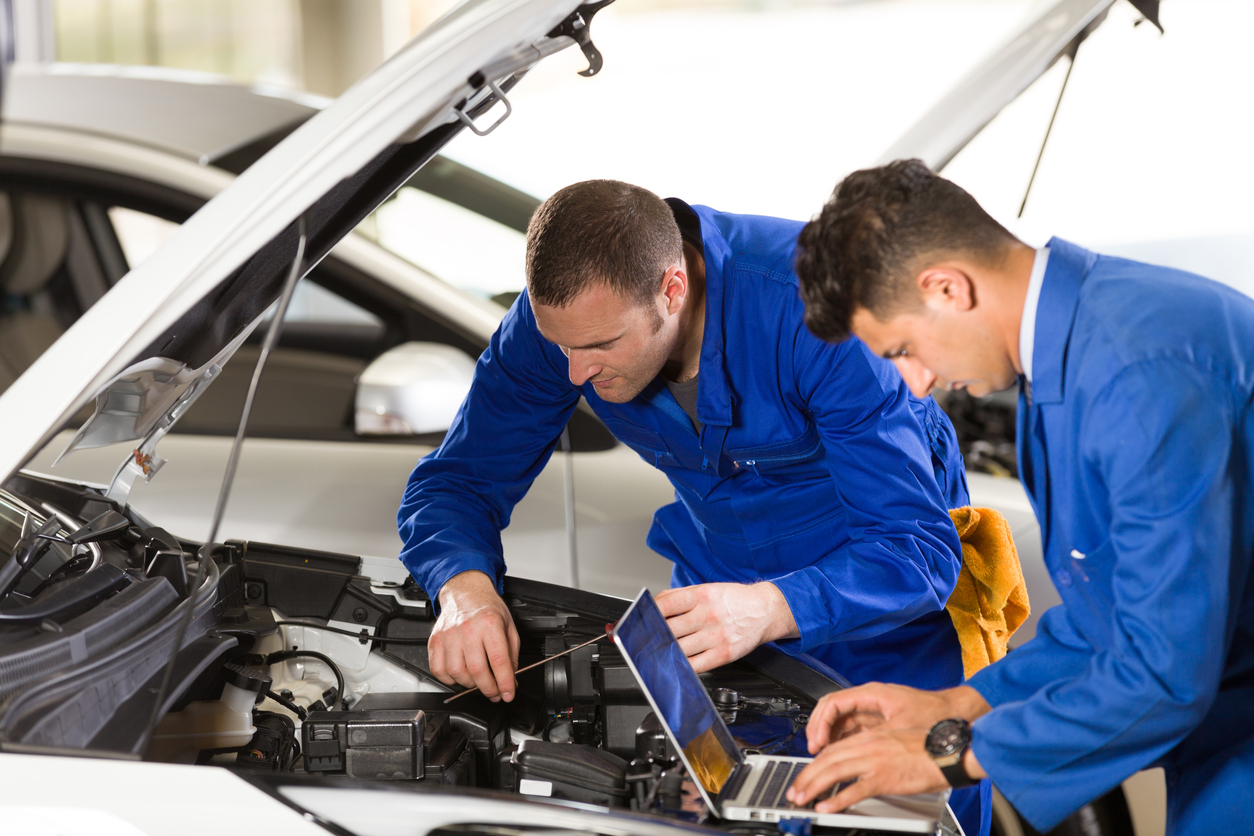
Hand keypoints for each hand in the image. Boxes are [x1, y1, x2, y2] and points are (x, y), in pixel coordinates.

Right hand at [428, 570, 519, 701]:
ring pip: (457, 673)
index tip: (508, 694)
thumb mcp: (509, 626)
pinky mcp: (435, 641)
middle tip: (495, 693)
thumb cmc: (487, 608)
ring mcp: (449, 635)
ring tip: (478, 681)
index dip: (505, 683)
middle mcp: (468, 629)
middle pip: (477, 670)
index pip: (498, 661)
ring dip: (470, 685)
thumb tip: (510, 678)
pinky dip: (449, 680)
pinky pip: (438, 670)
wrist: (465, 592)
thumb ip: (512, 654)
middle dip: (489, 689)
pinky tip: (460, 676)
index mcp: (490, 624)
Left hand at [655, 582, 798, 672]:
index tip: (640, 621)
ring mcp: (716, 636)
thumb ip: (679, 595)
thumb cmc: (734, 599)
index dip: (648, 614)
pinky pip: (696, 665)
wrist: (766, 610)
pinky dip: (682, 666)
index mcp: (702, 595)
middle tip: (643, 641)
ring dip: (665, 652)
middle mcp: (708, 615)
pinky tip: (676, 663)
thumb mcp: (707, 588)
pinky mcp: (724, 654)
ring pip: (679, 649)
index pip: (666, 604)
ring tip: (657, 653)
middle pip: (669, 629)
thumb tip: (655, 605)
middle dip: (653, 636)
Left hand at [786, 727, 947, 810]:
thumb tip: (861, 764)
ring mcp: (875, 762)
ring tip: (802, 799)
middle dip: (806, 775)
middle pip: (827, 759)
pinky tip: (827, 807)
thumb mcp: (894, 740)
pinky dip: (838, 799)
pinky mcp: (885, 779)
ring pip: (834, 772)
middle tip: (794, 790)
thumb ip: (875, 749)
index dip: (815, 762)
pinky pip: (855, 790)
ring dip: (814, 786)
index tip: (806, 774)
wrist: (948, 751)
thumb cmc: (928, 747)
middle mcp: (868, 746)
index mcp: (870, 737)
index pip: (833, 748)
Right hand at [806, 683, 990, 753]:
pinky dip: (843, 741)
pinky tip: (840, 754)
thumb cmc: (936, 714)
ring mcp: (875, 710)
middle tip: (814, 749)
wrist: (959, 714)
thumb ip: (874, 737)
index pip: (833, 703)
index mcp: (873, 694)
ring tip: (823, 755)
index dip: (820, 723)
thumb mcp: (901, 728)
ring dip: (829, 736)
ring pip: (841, 721)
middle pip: (833, 711)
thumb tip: (853, 750)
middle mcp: (870, 699)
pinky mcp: (880, 722)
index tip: (817, 741)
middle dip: (819, 730)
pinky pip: (853, 729)